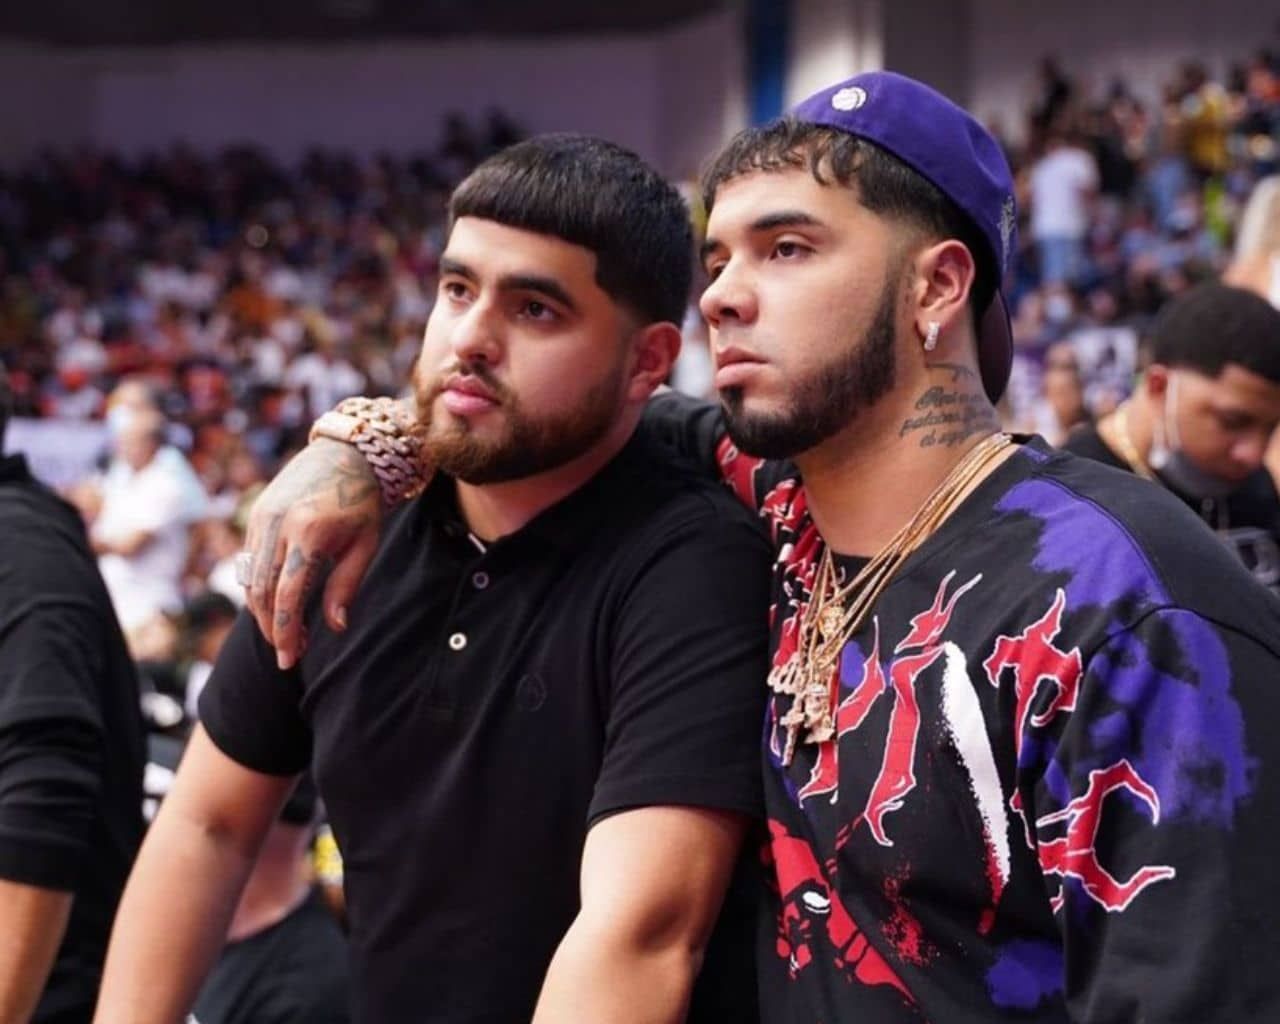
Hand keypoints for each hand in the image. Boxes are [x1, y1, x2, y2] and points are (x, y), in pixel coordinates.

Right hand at [243, 439, 382, 668]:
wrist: (346, 453)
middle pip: (262, 592)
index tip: (290, 660)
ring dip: (262, 612)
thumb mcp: (365, 544)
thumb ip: (346, 586)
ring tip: (286, 633)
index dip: (285, 632)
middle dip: (272, 628)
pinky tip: (277, 604)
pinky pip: (249, 561)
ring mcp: (262, 518)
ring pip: (250, 579)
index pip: (287, 596)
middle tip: (289, 654)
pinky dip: (257, 588)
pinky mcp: (256, 515)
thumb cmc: (363, 502)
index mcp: (309, 533)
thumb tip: (334, 627)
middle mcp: (278, 525)